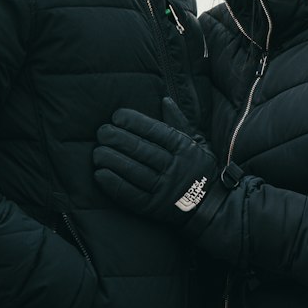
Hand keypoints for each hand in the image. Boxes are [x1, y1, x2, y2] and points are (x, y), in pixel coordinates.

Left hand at [93, 106, 218, 222]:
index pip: (156, 131)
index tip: (117, 116)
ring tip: (97, 151)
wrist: (210, 206)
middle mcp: (175, 168)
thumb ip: (179, 122)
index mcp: (184, 148)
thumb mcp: (197, 142)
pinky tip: (100, 173)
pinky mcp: (153, 207)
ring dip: (112, 160)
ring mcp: (164, 189)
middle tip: (102, 132)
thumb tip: (164, 99)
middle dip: (118, 139)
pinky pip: (131, 195)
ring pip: (134, 171)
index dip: (135, 122)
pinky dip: (114, 184)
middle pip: (142, 150)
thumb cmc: (199, 168)